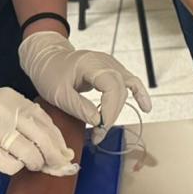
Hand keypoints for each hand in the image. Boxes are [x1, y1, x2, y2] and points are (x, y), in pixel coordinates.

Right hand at [0, 82, 76, 175]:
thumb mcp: (0, 106)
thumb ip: (24, 120)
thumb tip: (53, 145)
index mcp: (14, 99)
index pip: (46, 121)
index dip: (59, 140)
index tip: (67, 153)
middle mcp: (7, 111)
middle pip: (43, 138)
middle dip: (55, 156)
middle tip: (60, 167)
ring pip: (30, 153)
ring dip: (35, 163)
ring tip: (32, 164)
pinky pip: (10, 165)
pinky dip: (16, 168)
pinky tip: (12, 164)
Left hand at [19, 32, 151, 144]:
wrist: (47, 59)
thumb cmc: (50, 73)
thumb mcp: (58, 94)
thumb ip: (79, 107)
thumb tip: (98, 122)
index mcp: (90, 64)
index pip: (112, 87)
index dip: (110, 110)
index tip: (99, 129)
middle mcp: (105, 62)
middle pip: (119, 90)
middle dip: (111, 115)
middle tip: (97, 134)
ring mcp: (110, 64)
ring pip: (124, 89)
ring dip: (118, 109)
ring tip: (106, 128)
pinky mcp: (111, 70)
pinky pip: (130, 81)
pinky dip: (138, 94)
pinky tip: (145, 107)